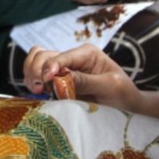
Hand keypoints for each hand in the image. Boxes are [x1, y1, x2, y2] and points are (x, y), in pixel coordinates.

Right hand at [22, 44, 141, 109]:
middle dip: (36, 71)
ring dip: (31, 76)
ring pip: (35, 62)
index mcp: (87, 53)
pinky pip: (38, 76)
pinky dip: (33, 82)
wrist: (127, 105)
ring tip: (38, 91)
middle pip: (42, 55)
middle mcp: (72, 58)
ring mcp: (63, 69)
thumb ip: (85, 81)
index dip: (50, 67)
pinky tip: (39, 94)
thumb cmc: (122, 94)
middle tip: (38, 90)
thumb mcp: (109, 86)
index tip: (46, 81)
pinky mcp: (58, 81)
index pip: (61, 56)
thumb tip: (60, 79)